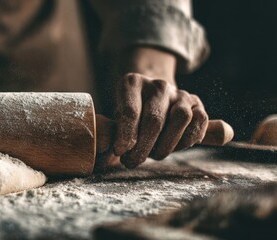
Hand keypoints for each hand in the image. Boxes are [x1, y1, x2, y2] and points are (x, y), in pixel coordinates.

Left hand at [113, 48, 208, 168]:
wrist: (151, 97)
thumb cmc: (130, 112)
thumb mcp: (115, 116)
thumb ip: (113, 132)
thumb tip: (109, 157)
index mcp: (132, 83)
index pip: (130, 111)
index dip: (125, 135)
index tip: (120, 152)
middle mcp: (158, 85)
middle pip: (154, 119)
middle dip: (143, 147)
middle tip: (132, 161)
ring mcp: (180, 93)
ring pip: (181, 118)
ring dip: (166, 145)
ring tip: (154, 155)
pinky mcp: (197, 103)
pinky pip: (199, 121)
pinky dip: (188, 139)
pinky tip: (174, 147)